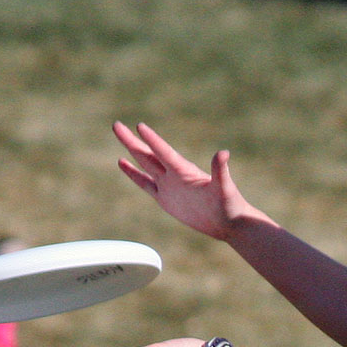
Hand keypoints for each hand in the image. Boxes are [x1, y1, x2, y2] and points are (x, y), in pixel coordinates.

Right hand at [113, 121, 251, 240]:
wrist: (228, 222)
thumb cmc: (230, 204)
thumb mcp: (224, 187)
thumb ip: (220, 171)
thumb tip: (223, 153)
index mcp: (185, 171)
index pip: (164, 152)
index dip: (152, 140)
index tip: (139, 126)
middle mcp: (174, 175)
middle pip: (148, 154)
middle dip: (132, 140)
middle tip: (116, 124)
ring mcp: (168, 185)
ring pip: (145, 164)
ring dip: (132, 150)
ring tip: (120, 134)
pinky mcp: (165, 199)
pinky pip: (145, 183)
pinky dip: (133, 173)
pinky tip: (122, 162)